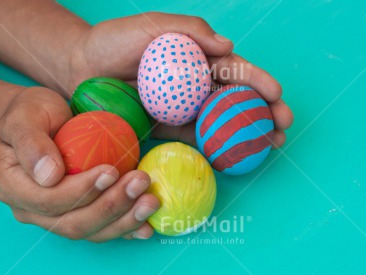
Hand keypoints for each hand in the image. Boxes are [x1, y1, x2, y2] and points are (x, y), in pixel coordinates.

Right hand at [0, 87, 158, 241]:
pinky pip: (102, 229)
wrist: (35, 121)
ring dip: (124, 220)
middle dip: (111, 206)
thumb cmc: (30, 113)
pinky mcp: (77, 215)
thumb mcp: (24, 117)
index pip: (50, 200)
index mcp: (13, 188)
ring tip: (151, 202)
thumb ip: (31, 143)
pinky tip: (147, 227)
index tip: (111, 171)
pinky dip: (126, 229)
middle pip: (74, 222)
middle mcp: (31, 211)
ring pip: (91, 231)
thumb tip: (49, 175)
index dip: (82, 191)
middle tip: (141, 182)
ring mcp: (55, 218)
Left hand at [69, 12, 292, 146]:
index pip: (234, 70)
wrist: (80, 68)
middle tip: (284, 126)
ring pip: (223, 123)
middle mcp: (195, 86)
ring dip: (249, 135)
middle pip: (236, 100)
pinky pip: (195, 140)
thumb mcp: (150, 26)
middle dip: (265, 112)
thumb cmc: (113, 42)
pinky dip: (217, 148)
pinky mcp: (168, 130)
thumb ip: (188, 29)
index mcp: (197, 59)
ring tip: (273, 145)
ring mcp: (184, 110)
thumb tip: (227, 45)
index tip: (276, 94)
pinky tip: (236, 157)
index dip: (258, 80)